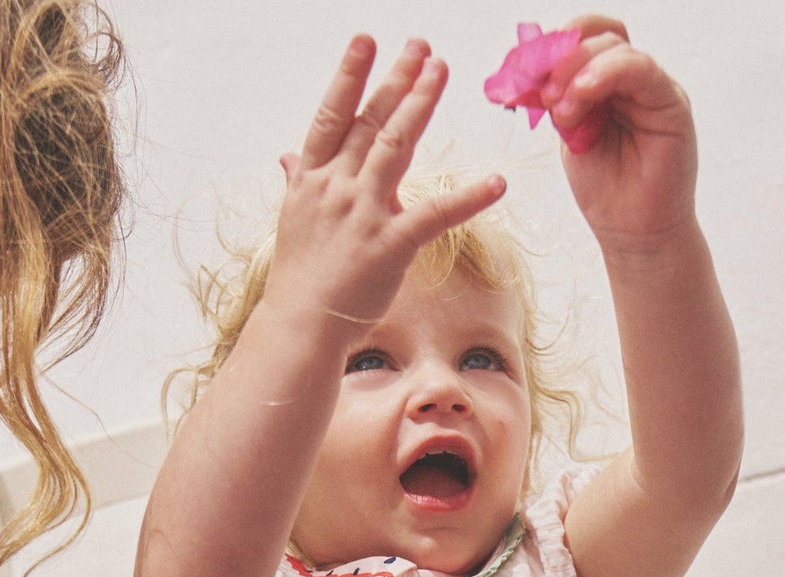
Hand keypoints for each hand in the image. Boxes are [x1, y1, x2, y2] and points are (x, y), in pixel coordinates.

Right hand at [269, 36, 506, 329]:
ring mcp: (363, 214)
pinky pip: (436, 216)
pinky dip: (469, 199)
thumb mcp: (293, 220)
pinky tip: (497, 183)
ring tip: (440, 70)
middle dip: (397, 80)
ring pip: (395, 147)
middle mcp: (337, 187)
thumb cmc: (300, 278)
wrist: (301, 325)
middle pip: (370, 122)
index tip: (366, 41)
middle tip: (422, 47)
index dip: (349, 76)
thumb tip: (287, 157)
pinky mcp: (391, 245)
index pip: (332, 116)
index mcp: (313, 179)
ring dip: (419, 105)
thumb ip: (298, 182)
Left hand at [541, 19, 698, 254]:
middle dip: (563, 59)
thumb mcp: (572, 137)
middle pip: (600, 38)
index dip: (556, 45)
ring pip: (616, 48)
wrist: (634, 235)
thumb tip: (537, 71)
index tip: (527, 69)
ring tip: (561, 109)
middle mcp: (634, 80)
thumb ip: (563, 101)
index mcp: (609, 84)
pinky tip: (582, 93)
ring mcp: (654, 89)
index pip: (586, 40)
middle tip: (543, 93)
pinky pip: (640, 69)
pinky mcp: (672, 103)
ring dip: (579, 70)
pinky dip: (607, 73)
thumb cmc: (606, 191)